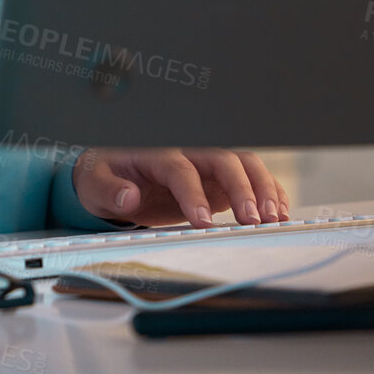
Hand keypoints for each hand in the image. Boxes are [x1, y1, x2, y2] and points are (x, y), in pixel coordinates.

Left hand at [72, 147, 288, 226]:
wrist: (111, 175)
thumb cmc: (103, 177)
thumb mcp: (94, 184)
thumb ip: (109, 191)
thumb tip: (127, 197)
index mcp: (154, 153)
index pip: (179, 168)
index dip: (192, 193)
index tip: (202, 221)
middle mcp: (185, 153)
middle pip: (221, 159)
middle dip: (242, 187)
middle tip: (254, 219)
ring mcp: (205, 165)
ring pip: (242, 164)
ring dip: (263, 188)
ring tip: (274, 218)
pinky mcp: (218, 180)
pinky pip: (249, 179)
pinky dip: (269, 191)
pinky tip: (280, 212)